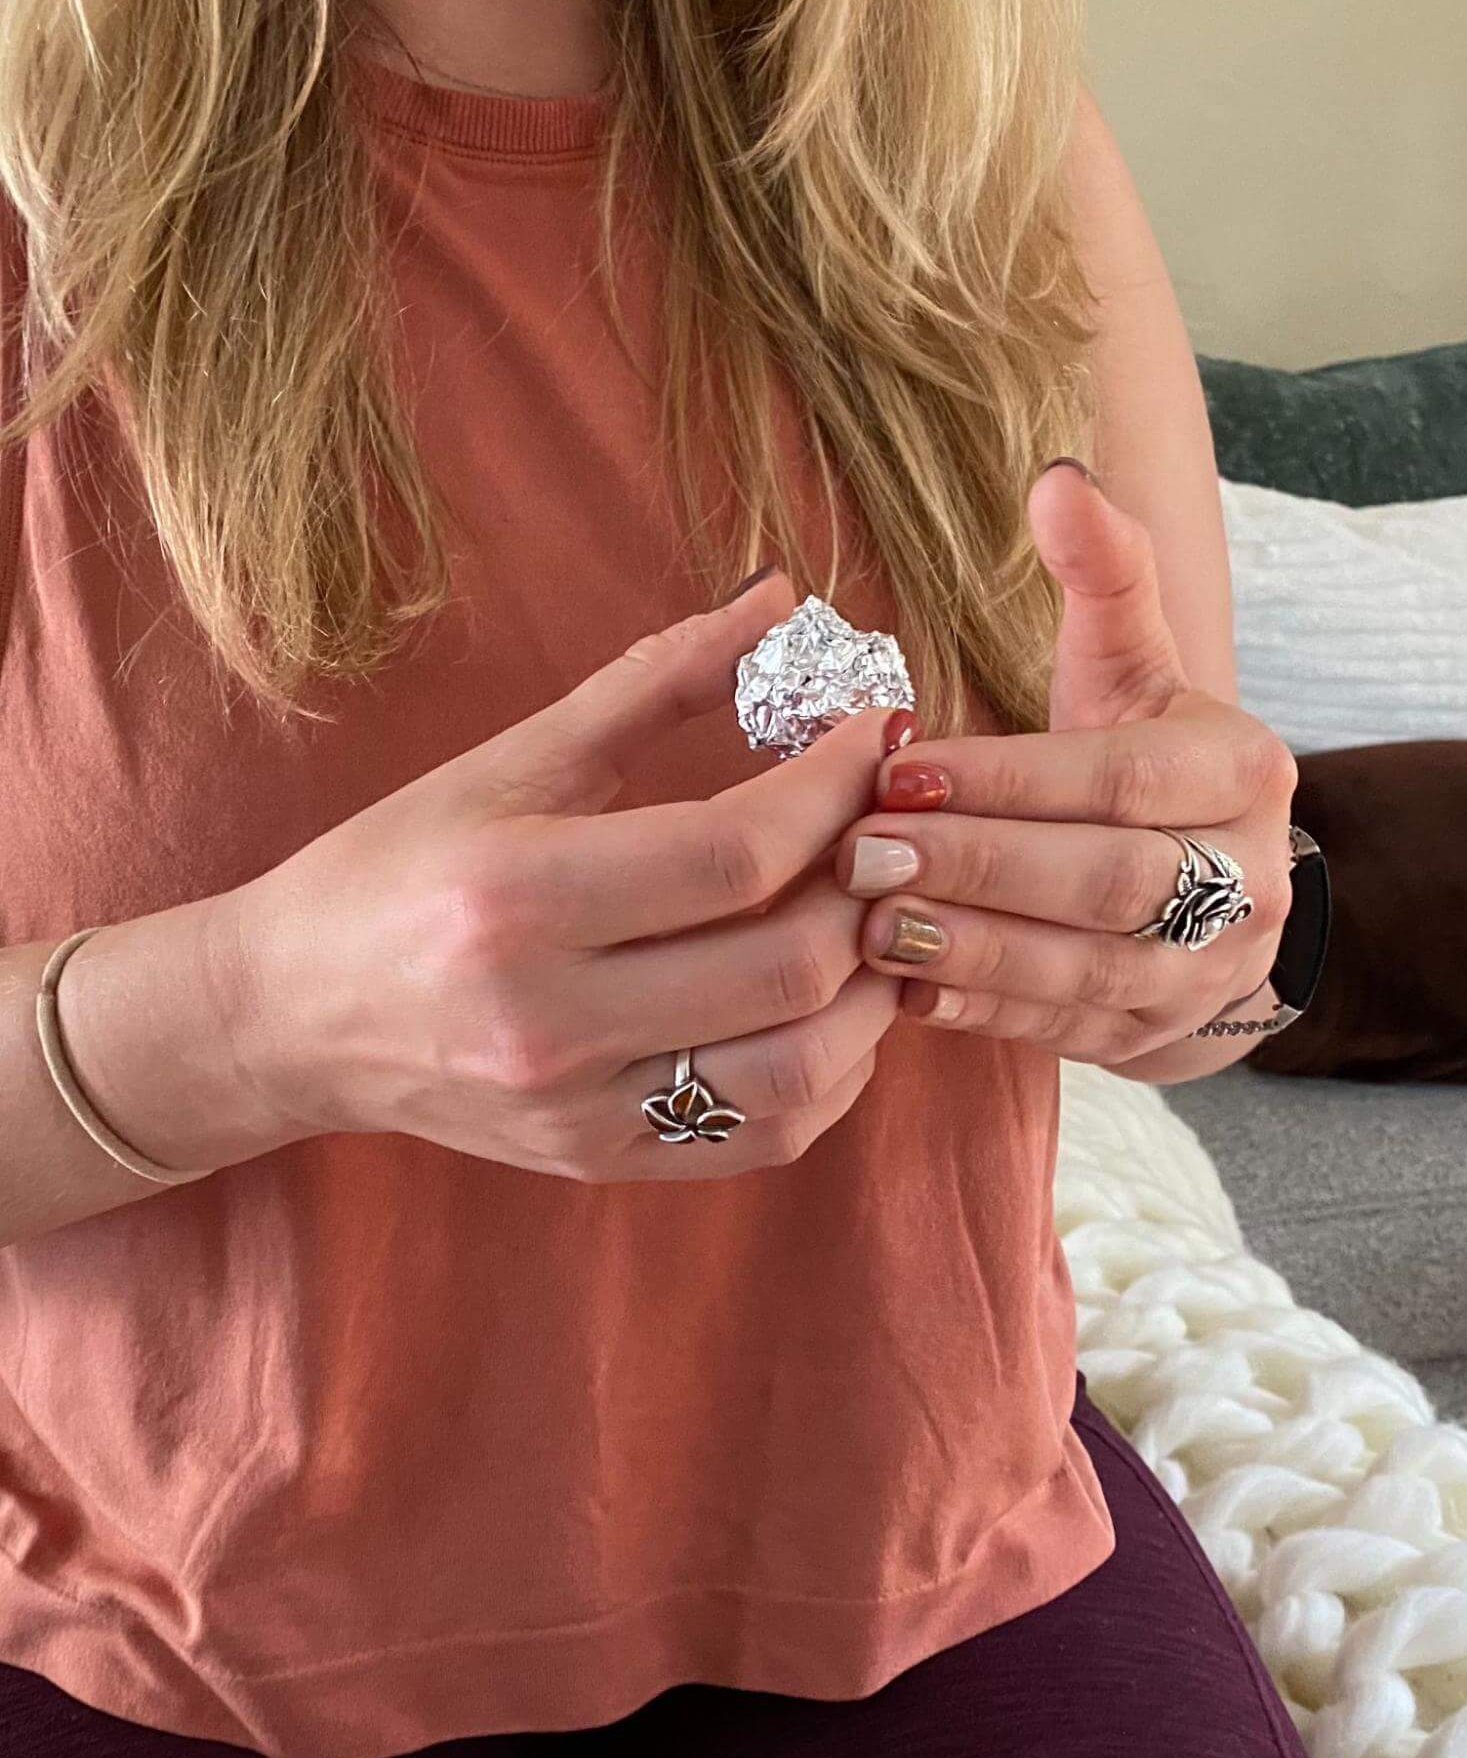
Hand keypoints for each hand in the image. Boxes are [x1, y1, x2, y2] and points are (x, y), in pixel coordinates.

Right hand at [211, 573, 904, 1180]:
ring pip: (805, 1067)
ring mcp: (583, 1109)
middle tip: (887, 823)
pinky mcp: (604, 1160)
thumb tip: (782, 597)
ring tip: (872, 909)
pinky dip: (837, 1064)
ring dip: (874, 981)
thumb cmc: (396, 870)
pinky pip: (775, 1132)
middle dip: (871, 881)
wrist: (288, 1018)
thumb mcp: (511, 762)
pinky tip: (829, 997)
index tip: (875, 734)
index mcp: (517, 897)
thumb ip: (655, 681)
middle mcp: (551, 1019)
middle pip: (789, 963)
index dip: (835, 787)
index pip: (736, 852)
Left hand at [833, 464, 1296, 1065]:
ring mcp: (1208, 973)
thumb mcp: (1132, 663)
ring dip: (970, 949)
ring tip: (864, 924)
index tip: (899, 767)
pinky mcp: (1157, 1038)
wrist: (1209, 888)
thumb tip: (1055, 480)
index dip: (1010, 779)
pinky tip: (899, 991)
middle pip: (1110, 882)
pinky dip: (981, 1012)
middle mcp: (1246, 879)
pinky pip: (1065, 1033)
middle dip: (979, 868)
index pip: (1122, 777)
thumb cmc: (1140, 754)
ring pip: (1088, 971)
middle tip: (860, 854)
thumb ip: (1101, 573)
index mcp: (1244, 772)